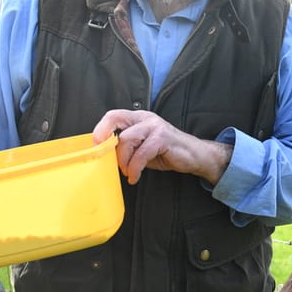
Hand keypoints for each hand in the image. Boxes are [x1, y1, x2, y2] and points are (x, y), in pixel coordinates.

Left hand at [93, 109, 232, 184]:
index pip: (114, 115)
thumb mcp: (142, 148)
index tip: (96, 147)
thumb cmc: (166, 152)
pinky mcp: (163, 138)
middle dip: (109, 145)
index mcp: (139, 118)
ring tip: (127, 172)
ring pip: (127, 139)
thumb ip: (126, 147)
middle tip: (108, 162)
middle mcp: (146, 118)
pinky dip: (135, 168)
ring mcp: (155, 126)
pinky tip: (135, 176)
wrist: (194, 156)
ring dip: (123, 161)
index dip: (101, 128)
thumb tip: (105, 156)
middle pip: (117, 121)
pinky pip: (141, 153)